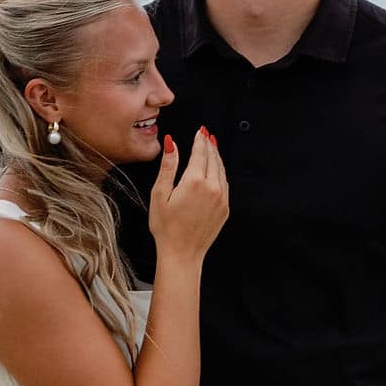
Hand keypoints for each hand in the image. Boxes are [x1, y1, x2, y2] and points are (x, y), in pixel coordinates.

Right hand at [149, 129, 228, 264]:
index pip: (200, 152)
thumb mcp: (160, 194)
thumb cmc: (166, 228)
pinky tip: (216, 170)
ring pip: (221, 170)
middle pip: (213, 158)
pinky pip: (225, 184)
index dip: (200, 140)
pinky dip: (221, 172)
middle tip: (206, 135)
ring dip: (217, 157)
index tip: (200, 131)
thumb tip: (171, 144)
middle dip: (209, 145)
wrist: (182, 253)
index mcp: (195, 181)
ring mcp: (221, 199)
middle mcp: (212, 188)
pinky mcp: (225, 209)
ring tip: (211, 147)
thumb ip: (168, 166)